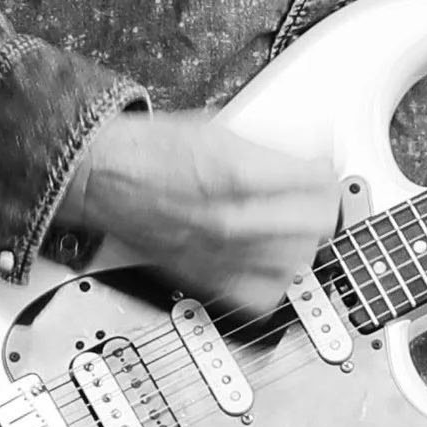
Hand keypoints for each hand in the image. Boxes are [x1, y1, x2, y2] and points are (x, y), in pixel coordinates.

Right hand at [61, 108, 340, 310]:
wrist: (101, 177)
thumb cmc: (148, 151)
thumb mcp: (220, 130)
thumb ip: (272, 146)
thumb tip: (314, 151)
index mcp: (238, 173)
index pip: (317, 180)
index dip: (325, 168)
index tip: (322, 164)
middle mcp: (233, 218)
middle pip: (315, 224)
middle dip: (321, 203)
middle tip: (313, 193)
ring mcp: (221, 253)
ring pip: (296, 262)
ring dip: (302, 241)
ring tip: (294, 225)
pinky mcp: (207, 278)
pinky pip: (262, 296)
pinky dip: (274, 282)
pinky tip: (270, 262)